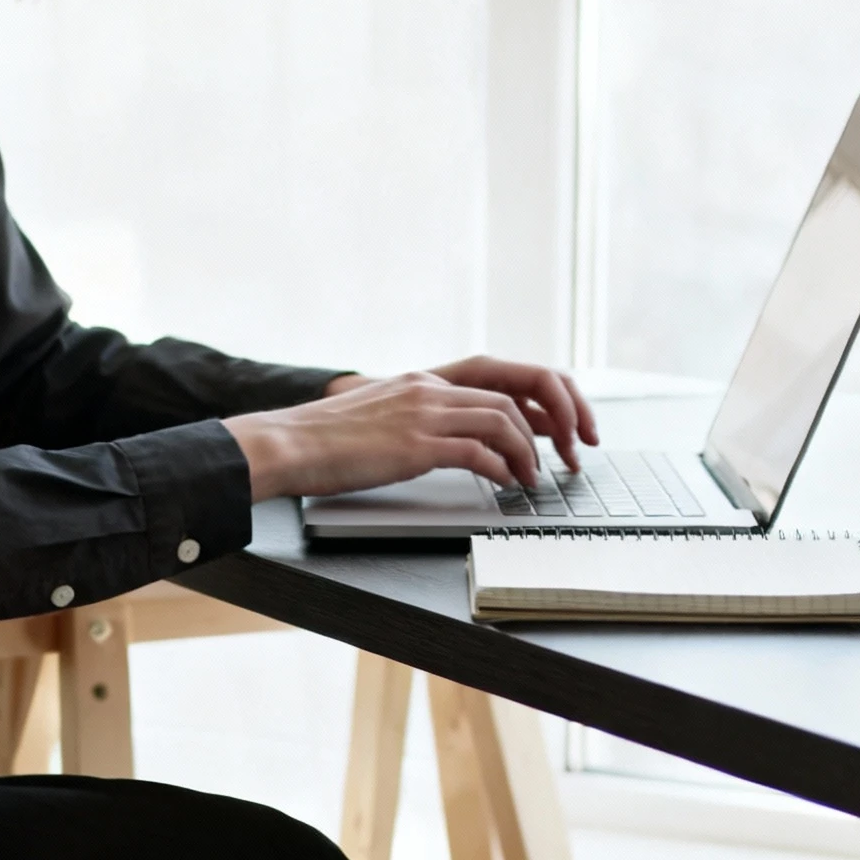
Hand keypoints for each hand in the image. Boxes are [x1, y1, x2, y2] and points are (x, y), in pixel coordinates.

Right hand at [224, 358, 597, 504]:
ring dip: (530, 452)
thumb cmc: (325, 441)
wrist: (287, 443)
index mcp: (425, 379)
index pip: (503, 374)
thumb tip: (454, 442)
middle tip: (572, 453)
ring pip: (503, 420)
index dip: (543, 398)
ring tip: (535, 480)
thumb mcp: (380, 417)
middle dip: (557, 420)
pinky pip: (477, 451)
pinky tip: (507, 485)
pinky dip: (502, 468)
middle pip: (517, 389)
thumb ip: (418, 420)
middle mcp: (430, 387)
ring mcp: (423, 413)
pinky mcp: (414, 445)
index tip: (563, 427)